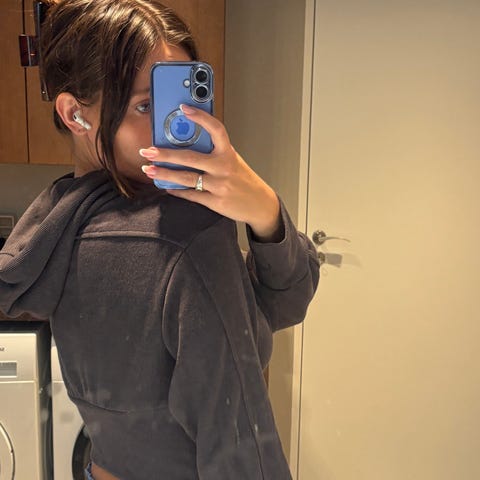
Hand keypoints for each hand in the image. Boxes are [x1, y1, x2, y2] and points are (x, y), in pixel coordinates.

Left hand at [139, 104, 281, 241]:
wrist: (260, 204)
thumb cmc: (243, 180)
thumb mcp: (233, 161)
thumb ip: (213, 153)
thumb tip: (185, 145)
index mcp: (228, 153)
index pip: (216, 129)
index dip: (200, 117)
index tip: (183, 107)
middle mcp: (224, 167)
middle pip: (190, 157)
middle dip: (165, 154)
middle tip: (148, 150)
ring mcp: (219, 185)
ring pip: (187, 178)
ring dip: (164, 173)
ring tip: (149, 169)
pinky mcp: (216, 202)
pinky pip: (191, 195)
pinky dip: (176, 190)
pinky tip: (166, 186)